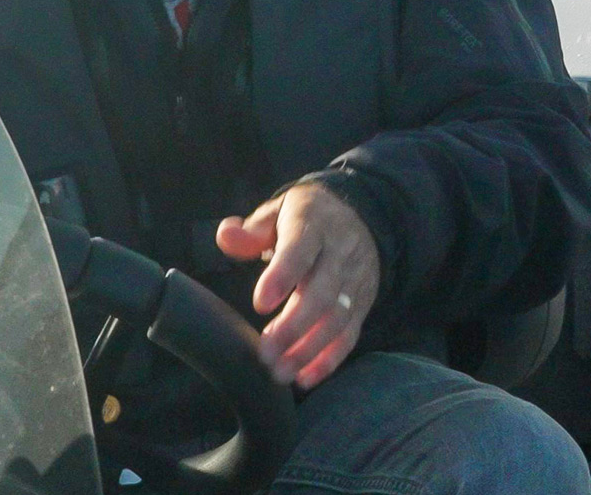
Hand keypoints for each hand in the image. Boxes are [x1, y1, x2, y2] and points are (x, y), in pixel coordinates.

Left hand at [214, 183, 380, 389]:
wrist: (361, 217)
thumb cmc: (306, 220)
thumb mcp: (279, 212)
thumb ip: (251, 230)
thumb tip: (226, 236)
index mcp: (314, 223)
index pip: (301, 249)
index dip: (282, 276)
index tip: (260, 304)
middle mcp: (341, 252)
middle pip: (323, 291)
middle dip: (294, 325)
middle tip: (265, 353)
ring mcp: (356, 279)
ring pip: (338, 317)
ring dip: (309, 349)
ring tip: (280, 372)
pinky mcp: (363, 302)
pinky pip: (350, 333)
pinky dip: (330, 359)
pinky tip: (305, 378)